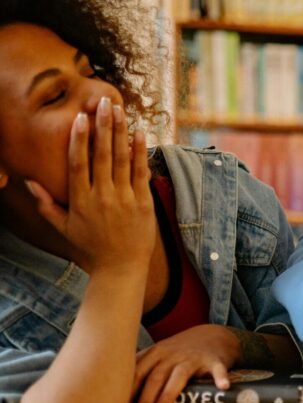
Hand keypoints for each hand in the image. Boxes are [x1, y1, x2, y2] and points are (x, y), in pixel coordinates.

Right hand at [27, 98, 154, 273]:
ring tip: (119, 110)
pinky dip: (141, 152)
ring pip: (122, 159)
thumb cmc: (90, 247)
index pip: (78, 163)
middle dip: (103, 127)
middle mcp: (102, 196)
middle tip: (102, 103)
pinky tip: (140, 134)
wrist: (121, 268)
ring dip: (121, 132)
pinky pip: (141, 172)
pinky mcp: (143, 202)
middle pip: (101, 155)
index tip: (79, 119)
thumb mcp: (62, 227)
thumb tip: (28, 181)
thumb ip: (46, 204)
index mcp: (80, 200)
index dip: (78, 140)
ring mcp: (124, 199)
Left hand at [130, 324, 239, 402]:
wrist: (212, 335)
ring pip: (178, 377)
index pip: (137, 374)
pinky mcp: (213, 360)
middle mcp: (172, 354)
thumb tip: (114, 394)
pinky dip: (220, 377)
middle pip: (154, 378)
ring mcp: (192, 357)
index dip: (127, 394)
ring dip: (167, 397)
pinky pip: (217, 369)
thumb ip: (138, 369)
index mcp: (155, 354)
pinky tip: (223, 386)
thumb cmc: (180, 352)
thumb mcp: (157, 354)